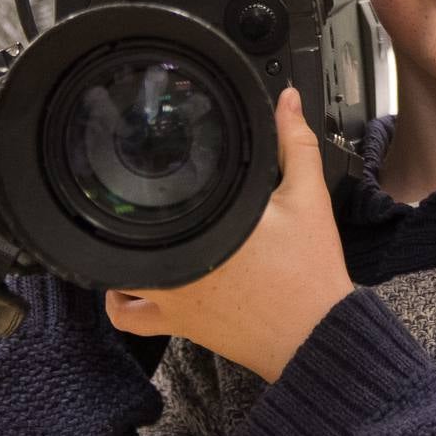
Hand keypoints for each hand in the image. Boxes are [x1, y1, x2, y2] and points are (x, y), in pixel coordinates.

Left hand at [106, 87, 354, 382]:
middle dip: (128, 212)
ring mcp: (172, 301)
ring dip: (118, 255)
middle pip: (125, 232)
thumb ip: (295, 142)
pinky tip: (130, 283)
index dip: (140, 175)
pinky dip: (121, 302)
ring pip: (115, 276)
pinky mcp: (179, 326)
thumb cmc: (309, 272)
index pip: (155, 198)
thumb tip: (287, 101)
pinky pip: (129, 319)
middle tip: (138, 194)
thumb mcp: (307, 197)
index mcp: (205, 231)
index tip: (139, 161)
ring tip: (133, 232)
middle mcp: (176, 267)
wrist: (319, 334)